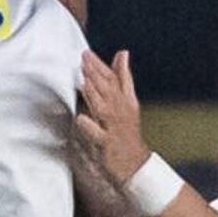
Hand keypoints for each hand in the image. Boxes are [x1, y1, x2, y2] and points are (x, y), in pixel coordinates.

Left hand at [71, 46, 150, 179]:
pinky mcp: (107, 144)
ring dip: (93, 94)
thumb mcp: (129, 101)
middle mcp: (120, 111)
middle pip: (108, 90)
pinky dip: (90, 127)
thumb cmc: (128, 132)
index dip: (99, 66)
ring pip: (103, 108)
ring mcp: (114, 128)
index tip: (86, 54)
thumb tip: (123, 53)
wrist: (136, 164)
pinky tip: (81, 119)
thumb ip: (124, 77)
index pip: (113, 79)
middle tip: (83, 59)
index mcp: (125, 100)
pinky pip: (98, 135)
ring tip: (83, 81)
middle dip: (95, 74)